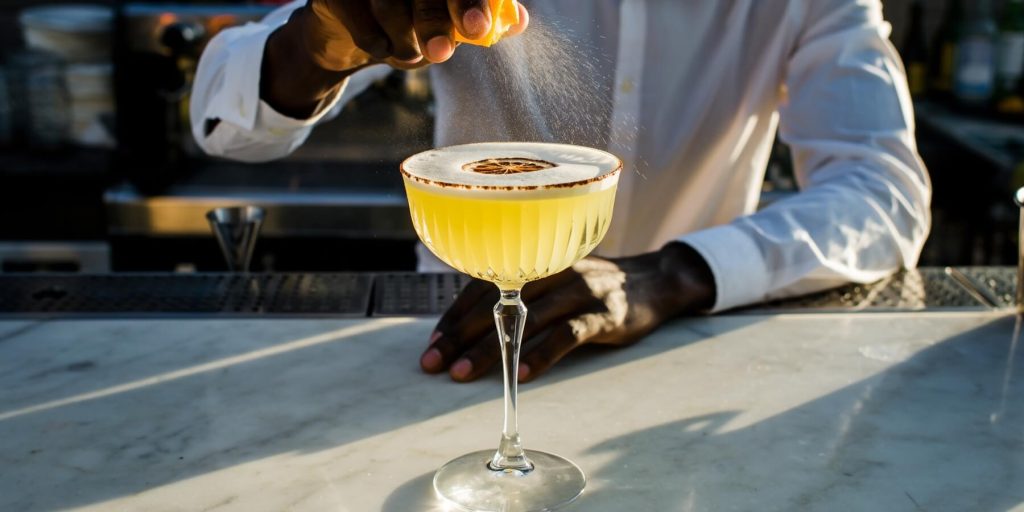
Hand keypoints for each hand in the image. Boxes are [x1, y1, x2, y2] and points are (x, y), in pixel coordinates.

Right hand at [305, 0, 529, 69]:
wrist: (351, 30)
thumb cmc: (411, 20)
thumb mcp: (451, 23)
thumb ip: (485, 18)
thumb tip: (520, 21)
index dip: (472, 2)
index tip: (479, 30)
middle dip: (437, 23)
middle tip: (443, 54)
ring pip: (390, 7)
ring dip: (405, 44)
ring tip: (409, 55)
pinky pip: (362, 24)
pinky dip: (379, 47)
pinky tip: (383, 48)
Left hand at [420, 243, 715, 382]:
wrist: (655, 281)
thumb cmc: (592, 288)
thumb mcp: (553, 281)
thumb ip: (518, 295)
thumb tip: (468, 327)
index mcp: (534, 261)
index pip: (483, 285)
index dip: (455, 316)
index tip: (432, 344)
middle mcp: (553, 270)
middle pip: (497, 302)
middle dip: (461, 335)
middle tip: (435, 363)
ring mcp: (581, 291)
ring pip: (527, 320)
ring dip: (491, 349)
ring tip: (464, 373)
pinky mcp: (605, 315)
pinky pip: (568, 335)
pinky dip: (543, 355)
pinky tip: (521, 375)